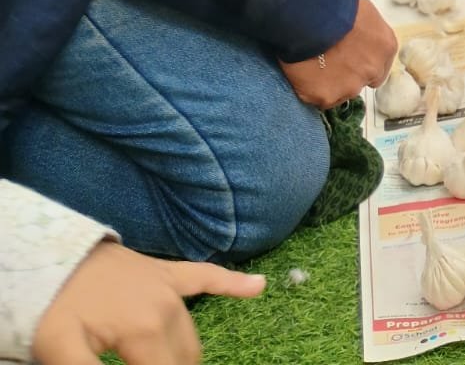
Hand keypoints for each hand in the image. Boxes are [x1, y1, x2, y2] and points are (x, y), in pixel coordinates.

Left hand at [32, 240, 264, 364]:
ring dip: (186, 363)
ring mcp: (172, 288)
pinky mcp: (171, 273)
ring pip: (191, 341)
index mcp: (146, 331)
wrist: (56, 259)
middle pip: (184, 363)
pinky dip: (234, 283)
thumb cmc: (58, 309)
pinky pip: (208, 276)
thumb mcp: (62, 352)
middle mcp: (168, 309)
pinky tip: (259, 287)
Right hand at [280, 0, 395, 106]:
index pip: (379, 67)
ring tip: (312, 64)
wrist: (311, 14)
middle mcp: (373, 71)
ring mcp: (350, 87)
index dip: (362, 63)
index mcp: (386, 47)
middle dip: (347, 74)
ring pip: (340, 92)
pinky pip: (317, 97)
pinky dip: (310, 88)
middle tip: (329, 60)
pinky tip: (303, 71)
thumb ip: (367, 33)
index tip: (349, 57)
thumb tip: (359, 38)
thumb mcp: (363, 13)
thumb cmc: (337, 4)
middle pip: (361, 81)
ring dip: (329, 82)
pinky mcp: (326, 97)